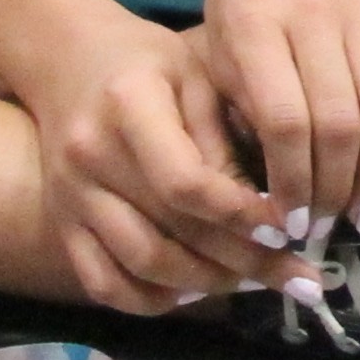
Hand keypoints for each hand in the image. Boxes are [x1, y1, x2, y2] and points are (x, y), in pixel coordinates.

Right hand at [29, 13, 278, 313]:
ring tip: (257, 283)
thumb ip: (227, 140)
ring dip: (207, 285)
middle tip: (300, 277)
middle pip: (170, 233)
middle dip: (244, 263)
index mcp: (127, 104)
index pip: (186, 182)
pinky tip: (199, 290)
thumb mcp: (198, 77)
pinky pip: (105, 284)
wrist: (68, 60)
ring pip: (140, 267)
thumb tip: (274, 213)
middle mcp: (89, 156)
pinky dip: (155, 300)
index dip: (243, 215)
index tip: (291, 228)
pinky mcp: (60, 224)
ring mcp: (67, 196)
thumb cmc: (151, 64)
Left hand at [194, 0, 359, 242]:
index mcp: (254, 22)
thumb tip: (268, 188)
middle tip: (329, 229)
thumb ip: (239, 107)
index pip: (283, 119)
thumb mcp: (220, 42)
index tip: (290, 221)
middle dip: (336, 188)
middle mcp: (312, 12)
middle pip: (339, 120)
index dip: (292, 179)